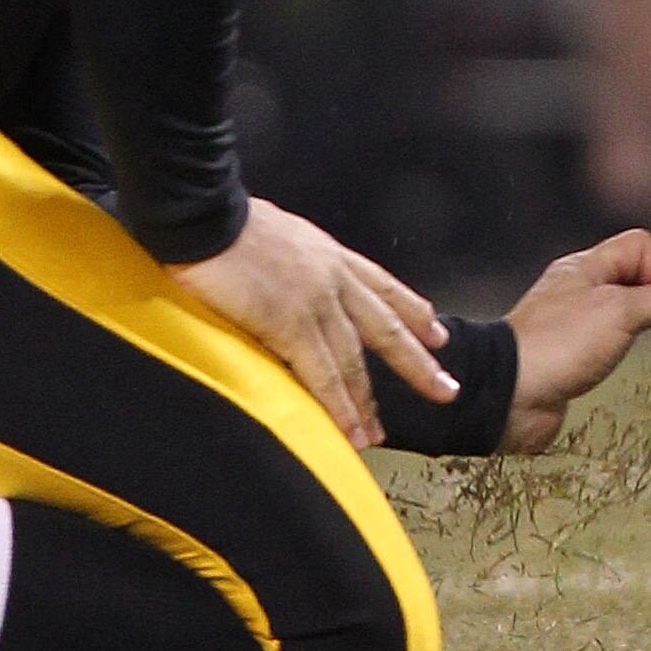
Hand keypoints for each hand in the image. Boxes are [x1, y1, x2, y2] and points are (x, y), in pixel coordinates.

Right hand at [167, 198, 455, 449]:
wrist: (205, 216)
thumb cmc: (227, 223)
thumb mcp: (281, 235)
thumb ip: (296, 262)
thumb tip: (291, 281)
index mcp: (330, 254)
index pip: (383, 286)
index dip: (413, 311)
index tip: (437, 334)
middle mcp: (334, 277)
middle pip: (385, 327)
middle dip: (416, 362)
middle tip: (445, 388)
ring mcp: (316, 302)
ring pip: (353, 360)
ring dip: (366, 401)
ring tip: (377, 434)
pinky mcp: (290, 325)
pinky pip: (322, 375)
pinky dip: (338, 407)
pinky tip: (349, 431)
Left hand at [501, 227, 650, 456]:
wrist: (508, 394)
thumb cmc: (562, 343)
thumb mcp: (621, 313)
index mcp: (586, 267)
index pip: (640, 246)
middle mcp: (577, 290)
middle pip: (632, 278)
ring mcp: (570, 325)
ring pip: (619, 315)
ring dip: (639, 330)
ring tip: (644, 349)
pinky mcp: (566, 359)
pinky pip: (603, 346)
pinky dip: (620, 355)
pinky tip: (619, 370)